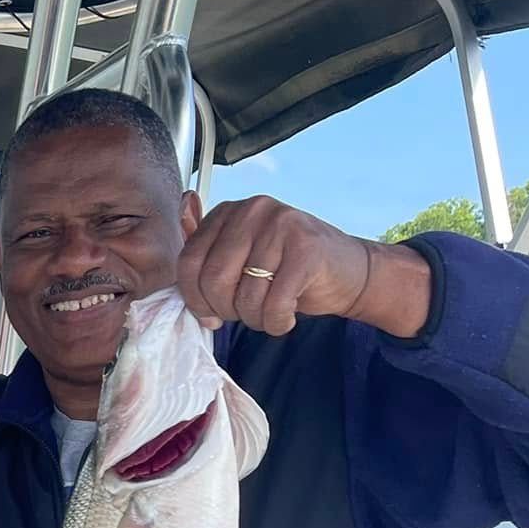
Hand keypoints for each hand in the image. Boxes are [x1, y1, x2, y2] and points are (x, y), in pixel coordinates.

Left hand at [177, 196, 379, 336]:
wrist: (347, 270)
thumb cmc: (285, 268)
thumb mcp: (241, 253)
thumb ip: (208, 241)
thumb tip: (181, 205)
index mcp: (229, 211)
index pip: (189, 261)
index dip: (194, 299)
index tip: (209, 315)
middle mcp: (254, 210)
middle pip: (213, 279)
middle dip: (225, 310)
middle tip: (243, 315)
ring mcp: (282, 225)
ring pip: (244, 296)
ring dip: (254, 319)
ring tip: (269, 313)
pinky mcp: (307, 250)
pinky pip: (274, 304)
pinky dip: (276, 322)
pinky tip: (285, 317)